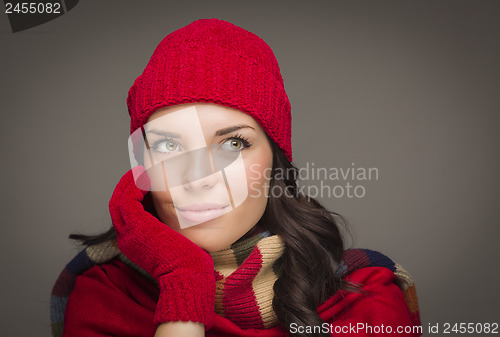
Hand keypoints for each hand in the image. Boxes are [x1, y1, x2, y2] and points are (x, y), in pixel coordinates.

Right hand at [109, 166, 215, 329]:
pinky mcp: (135, 226)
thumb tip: (175, 213)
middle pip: (118, 205)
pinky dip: (133, 186)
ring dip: (129, 183)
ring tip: (141, 171)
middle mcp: (126, 238)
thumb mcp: (172, 241)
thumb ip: (167, 227)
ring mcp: (128, 233)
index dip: (133, 197)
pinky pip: (127, 199)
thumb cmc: (187, 261)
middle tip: (137, 173)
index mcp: (134, 242)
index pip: (127, 214)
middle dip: (126, 187)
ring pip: (120, 200)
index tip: (144, 184)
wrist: (186, 274)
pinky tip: (145, 177)